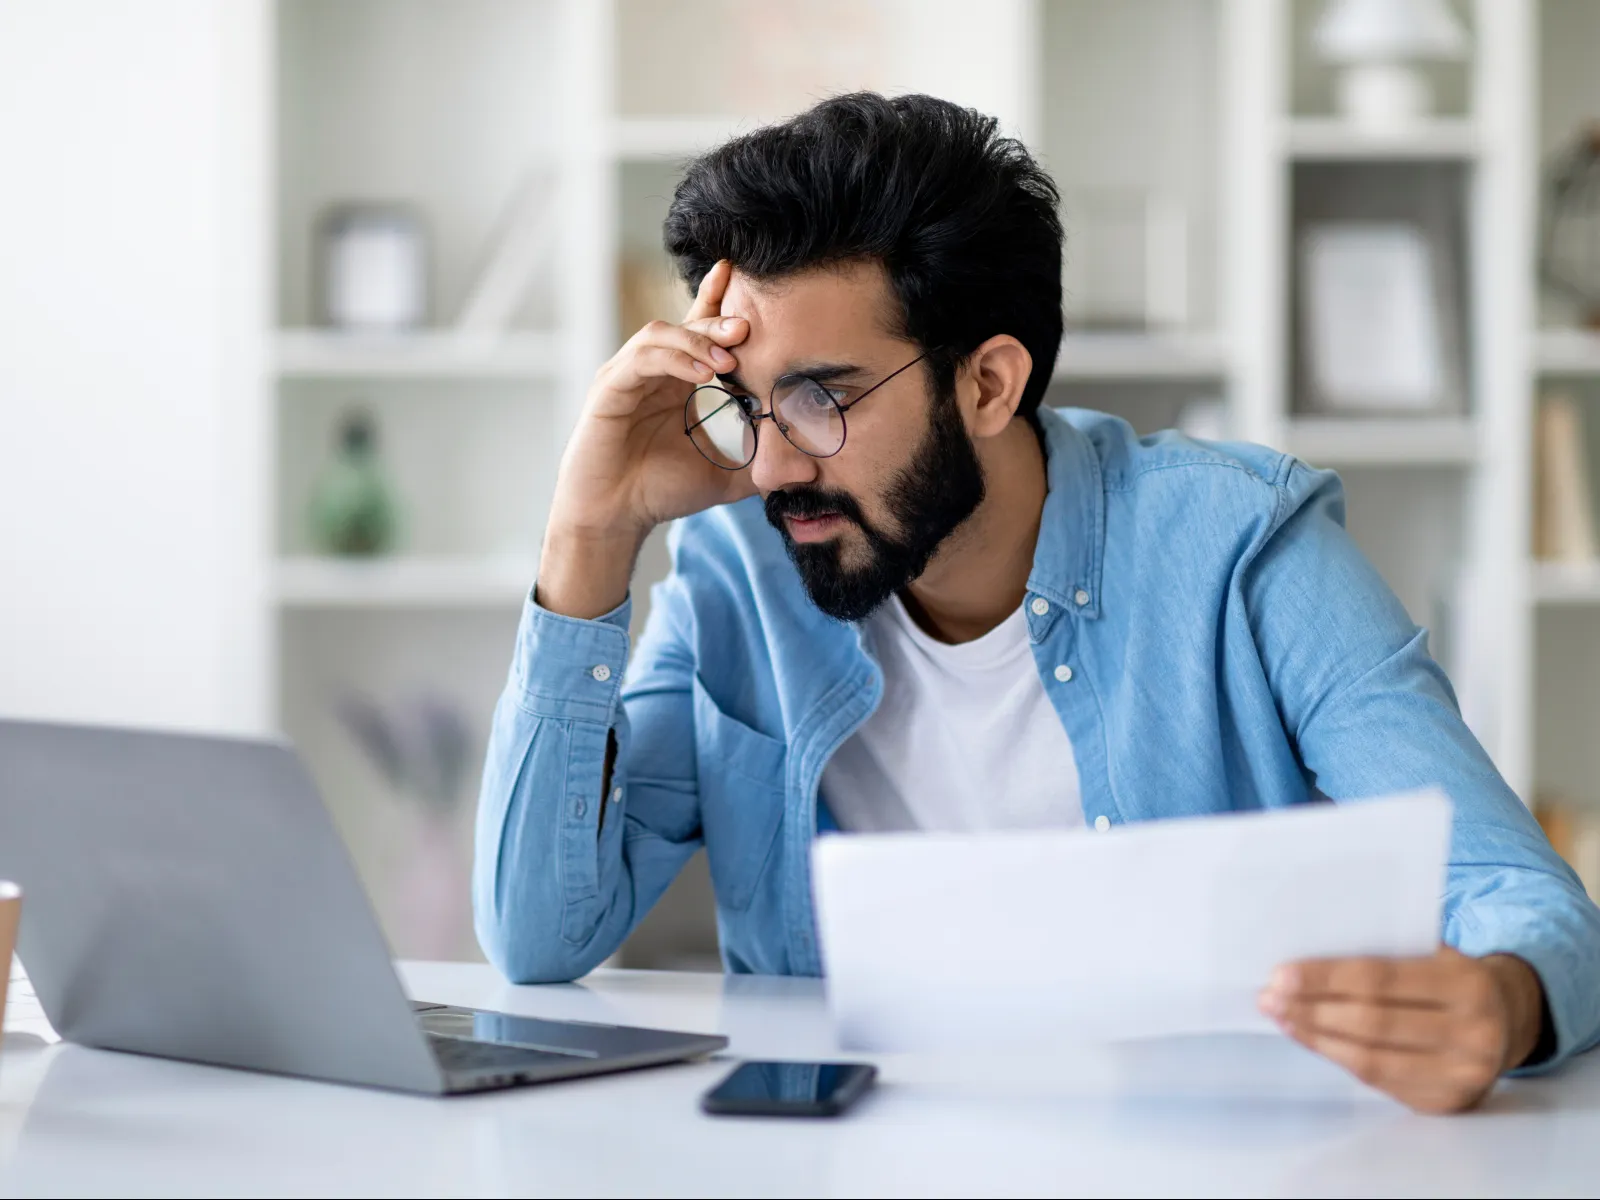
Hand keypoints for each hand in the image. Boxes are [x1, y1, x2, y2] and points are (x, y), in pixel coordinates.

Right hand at [539, 260, 755, 617]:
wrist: (614, 518)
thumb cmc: (660, 491)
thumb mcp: (724, 477)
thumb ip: (763, 468)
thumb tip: (813, 470)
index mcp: (676, 380)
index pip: (699, 329)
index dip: (719, 301)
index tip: (744, 280)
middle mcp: (651, 370)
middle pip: (685, 324)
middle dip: (718, 319)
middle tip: (748, 325)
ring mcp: (627, 375)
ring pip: (661, 334)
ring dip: (696, 339)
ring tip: (728, 357)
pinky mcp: (609, 388)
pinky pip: (641, 360)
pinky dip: (673, 359)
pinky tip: (701, 374)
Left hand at [1258, 947, 1545, 1112]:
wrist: (1509, 1018)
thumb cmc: (1452, 976)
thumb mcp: (1433, 952)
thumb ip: (1384, 952)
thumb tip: (1306, 957)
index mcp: (1468, 984)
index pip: (1381, 979)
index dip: (1325, 978)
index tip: (1281, 973)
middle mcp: (1472, 1034)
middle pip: (1372, 1022)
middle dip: (1311, 1009)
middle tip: (1269, 996)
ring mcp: (1461, 1075)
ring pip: (1371, 1058)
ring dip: (1316, 1036)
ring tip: (1280, 1017)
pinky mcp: (1445, 1102)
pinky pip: (1378, 1081)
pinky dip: (1337, 1057)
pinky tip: (1310, 1038)